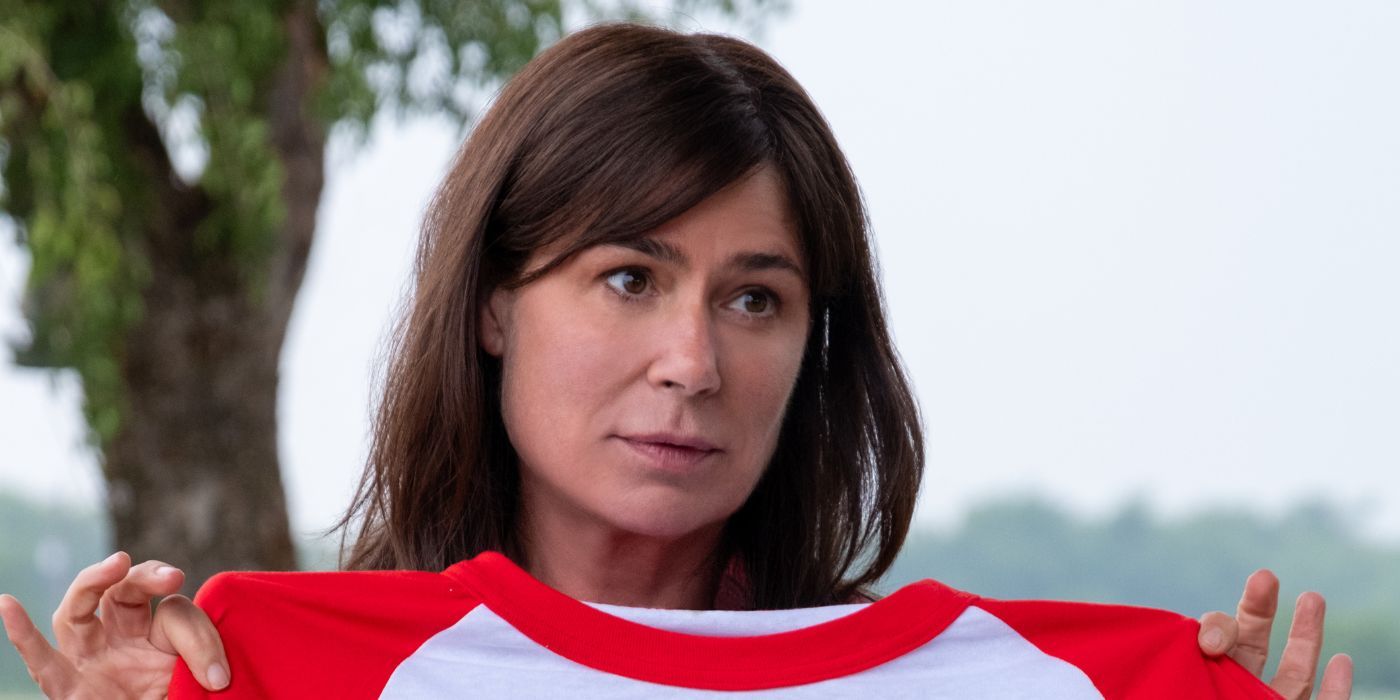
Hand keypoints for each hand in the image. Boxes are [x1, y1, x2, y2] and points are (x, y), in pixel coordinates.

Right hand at [0, 551, 229, 697]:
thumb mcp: (198, 677)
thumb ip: (202, 656)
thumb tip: (217, 677)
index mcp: (157, 634)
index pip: (173, 611)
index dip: (197, 630)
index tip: (218, 671)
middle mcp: (120, 640)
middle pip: (119, 592)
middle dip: (142, 576)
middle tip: (170, 577)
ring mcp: (92, 662)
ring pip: (77, 612)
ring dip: (92, 583)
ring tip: (116, 564)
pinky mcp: (71, 691)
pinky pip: (43, 662)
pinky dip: (23, 635)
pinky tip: (7, 604)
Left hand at [1197, 569, 1352, 699]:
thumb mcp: (1180, 698)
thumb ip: (1187, 666)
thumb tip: (1207, 639)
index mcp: (1208, 681)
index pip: (1214, 645)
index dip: (1218, 628)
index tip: (1211, 642)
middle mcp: (1240, 694)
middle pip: (1253, 649)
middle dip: (1260, 610)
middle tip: (1265, 576)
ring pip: (1295, 675)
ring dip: (1307, 637)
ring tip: (1313, 596)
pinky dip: (1337, 687)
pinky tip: (1342, 660)